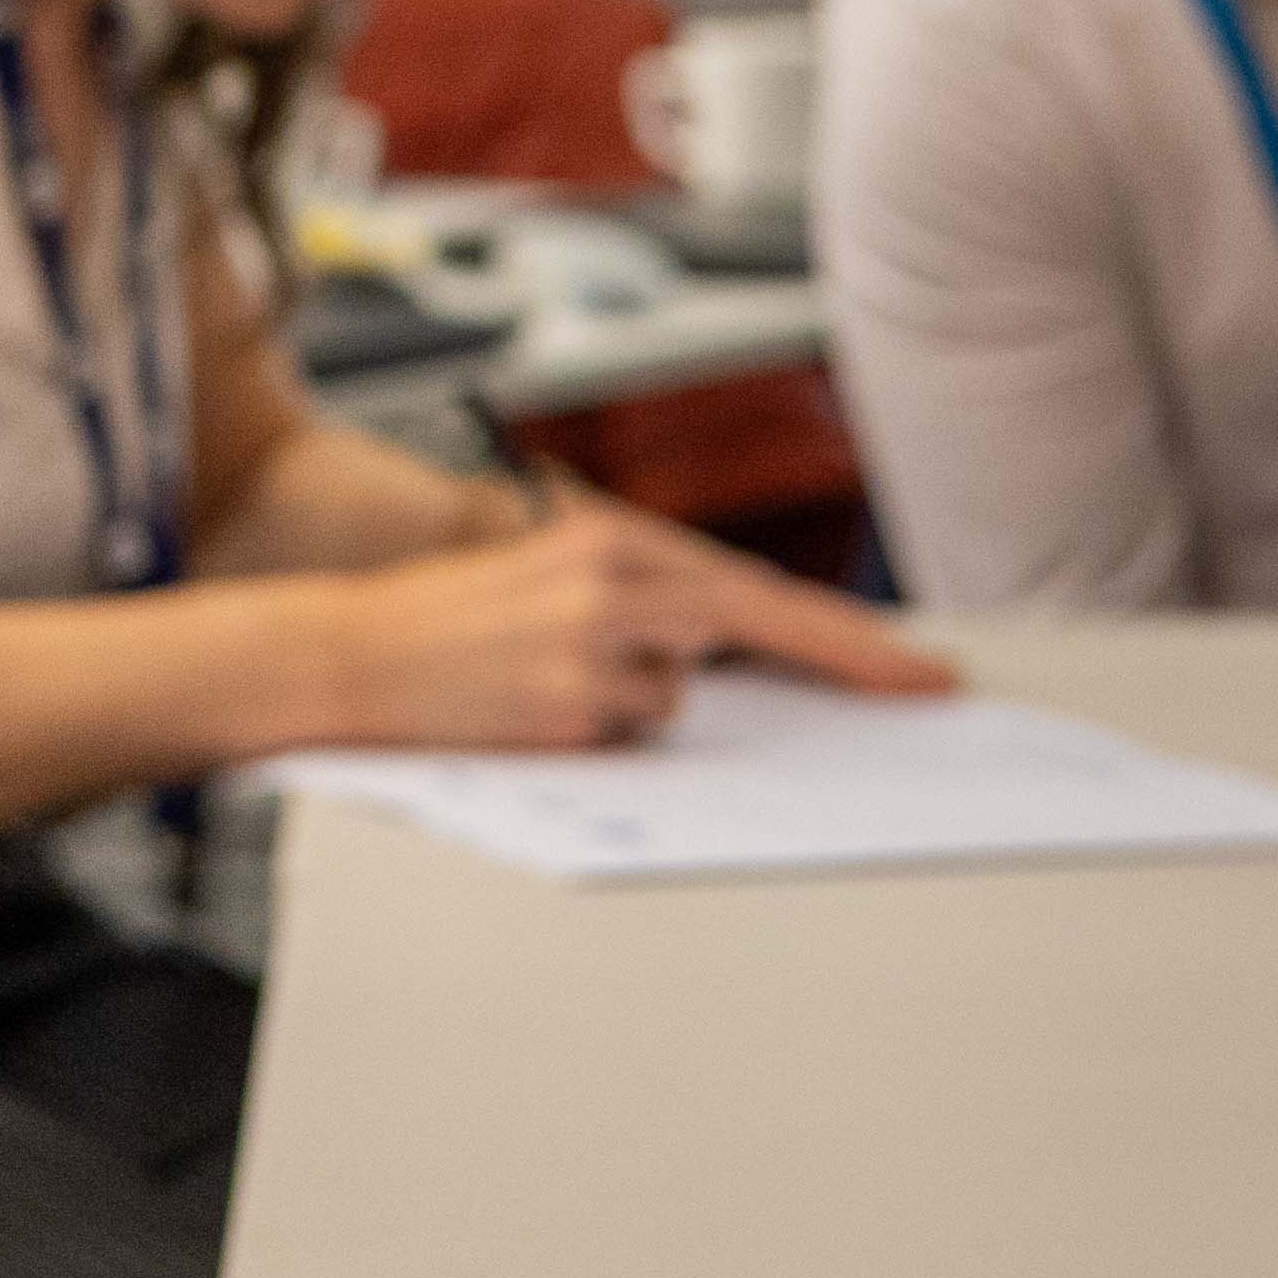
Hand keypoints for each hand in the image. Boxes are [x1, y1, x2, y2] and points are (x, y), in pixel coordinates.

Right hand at [310, 497, 955, 749]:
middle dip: (852, 660)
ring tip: (551, 682)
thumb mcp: (557, 577)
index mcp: (612, 542)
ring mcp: (591, 648)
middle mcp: (611, 583)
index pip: (757, 590)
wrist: (354, 652)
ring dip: (636, 700)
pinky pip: (623, 734)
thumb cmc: (459, 623)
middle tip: (924, 687)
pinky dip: (594, 732)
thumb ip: (646, 598)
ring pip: (675, 697)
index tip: (915, 665)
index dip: (845, 632)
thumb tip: (736, 642)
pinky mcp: (566, 707)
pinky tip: (532, 709)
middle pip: (761, 625)